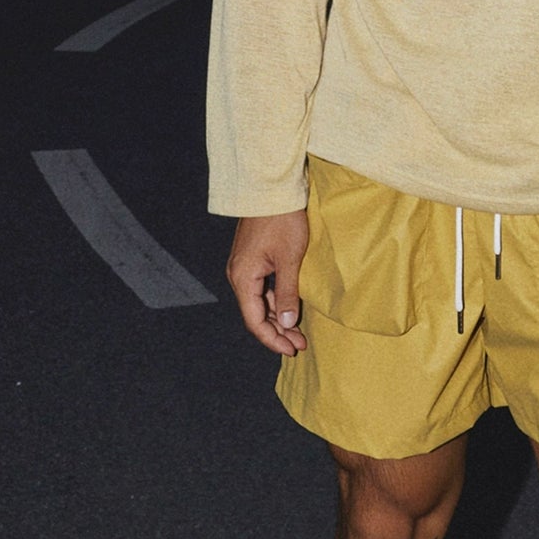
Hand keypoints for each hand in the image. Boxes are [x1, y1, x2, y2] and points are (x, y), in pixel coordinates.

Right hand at [227, 211, 310, 356]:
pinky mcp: (252, 259)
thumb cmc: (282, 220)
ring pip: (259, 302)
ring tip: (298, 331)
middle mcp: (238, 275)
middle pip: (255, 314)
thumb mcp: (290, 259)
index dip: (272, 339)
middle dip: (277, 331)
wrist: (272, 189)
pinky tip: (290, 308)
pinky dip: (275, 301)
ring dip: (277, 318)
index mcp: (243, 278)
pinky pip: (261, 289)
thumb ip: (288, 293)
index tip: (292, 349)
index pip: (254, 321)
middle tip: (300, 344)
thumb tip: (287, 323)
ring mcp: (244, 267)